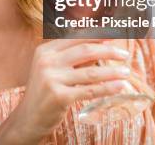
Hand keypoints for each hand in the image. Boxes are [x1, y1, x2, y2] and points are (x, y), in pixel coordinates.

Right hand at [9, 38, 131, 142]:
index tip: (114, 35)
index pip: (76, 38)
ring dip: (112, 71)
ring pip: (90, 72)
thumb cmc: (45, 92)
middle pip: (85, 50)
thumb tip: (103, 45)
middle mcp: (47, 61)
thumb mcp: (53, 69)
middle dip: (108, 51)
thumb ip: (74, 58)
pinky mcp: (59, 96)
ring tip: (126, 72)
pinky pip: (89, 90)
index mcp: (45, 50)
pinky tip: (119, 86)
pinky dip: (107, 88)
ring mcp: (51, 79)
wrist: (28, 118)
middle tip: (124, 54)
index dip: (97, 35)